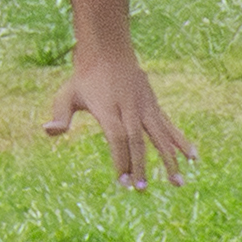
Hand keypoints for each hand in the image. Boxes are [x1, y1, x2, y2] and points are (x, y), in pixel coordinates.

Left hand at [41, 47, 195, 187]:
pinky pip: (169, 126)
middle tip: (141, 190)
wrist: (108, 51)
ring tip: (178, 183)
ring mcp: (144, 107)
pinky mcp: (154, 106)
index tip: (122, 182)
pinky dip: (181, 141)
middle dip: (140, 167)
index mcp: (108, 108)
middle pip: (138, 141)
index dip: (121, 159)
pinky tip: (193, 157)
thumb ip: (60, 115)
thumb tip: (48, 132)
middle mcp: (129, 109)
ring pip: (160, 136)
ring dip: (170, 160)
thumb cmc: (84, 78)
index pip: (117, 138)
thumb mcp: (67, 94)